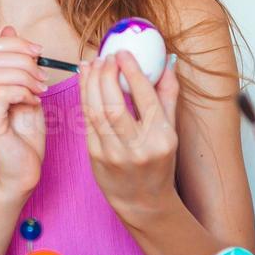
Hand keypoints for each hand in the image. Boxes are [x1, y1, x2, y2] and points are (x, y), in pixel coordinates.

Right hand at [0, 26, 47, 200]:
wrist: (22, 172)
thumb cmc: (24, 135)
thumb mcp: (24, 90)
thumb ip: (17, 63)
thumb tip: (9, 28)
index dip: (15, 42)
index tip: (38, 53)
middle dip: (24, 59)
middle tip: (42, 75)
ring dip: (26, 76)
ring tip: (39, 89)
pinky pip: (2, 92)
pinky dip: (23, 91)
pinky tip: (33, 101)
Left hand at [80, 50, 180, 227]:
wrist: (143, 201)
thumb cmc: (159, 162)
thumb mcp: (171, 131)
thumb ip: (168, 96)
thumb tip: (167, 62)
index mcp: (161, 138)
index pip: (145, 98)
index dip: (131, 71)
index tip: (123, 53)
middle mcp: (137, 148)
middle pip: (115, 104)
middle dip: (106, 75)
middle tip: (105, 57)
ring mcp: (114, 155)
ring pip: (96, 112)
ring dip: (90, 84)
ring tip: (91, 64)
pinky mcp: (95, 158)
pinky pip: (87, 122)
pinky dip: (84, 98)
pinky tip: (85, 83)